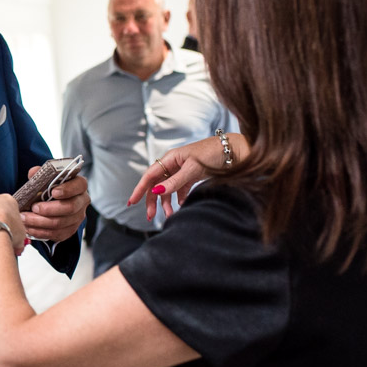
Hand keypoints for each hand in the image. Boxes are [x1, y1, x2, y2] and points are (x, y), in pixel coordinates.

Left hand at [19, 168, 88, 241]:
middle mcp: (81, 202)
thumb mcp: (46, 178)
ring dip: (40, 222)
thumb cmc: (50, 188)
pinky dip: (41, 232)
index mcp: (79, 186)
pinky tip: (29, 228)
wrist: (52, 203)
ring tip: (25, 219)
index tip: (53, 192)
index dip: (68, 189)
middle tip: (33, 208)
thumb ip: (40, 174)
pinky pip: (56, 234)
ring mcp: (77, 218)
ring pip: (61, 223)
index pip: (79, 185)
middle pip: (70, 207)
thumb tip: (33, 172)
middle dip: (49, 209)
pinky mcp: (70, 230)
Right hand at [128, 132, 247, 219]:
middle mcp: (173, 165)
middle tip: (150, 216)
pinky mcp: (192, 177)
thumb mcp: (193, 168)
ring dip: (167, 203)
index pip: (149, 176)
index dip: (139, 189)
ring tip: (170, 216)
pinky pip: (180, 190)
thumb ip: (176, 182)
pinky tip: (181, 207)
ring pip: (168, 190)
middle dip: (152, 201)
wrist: (234, 150)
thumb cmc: (213, 153)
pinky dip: (179, 199)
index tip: (132, 202)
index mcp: (170, 159)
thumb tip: (157, 192)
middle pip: (156, 185)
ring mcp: (182, 171)